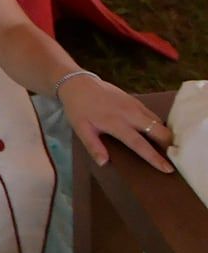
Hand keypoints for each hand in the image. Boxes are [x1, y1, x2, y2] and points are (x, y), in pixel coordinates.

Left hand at [59, 74, 174, 172]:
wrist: (78, 83)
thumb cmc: (78, 108)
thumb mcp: (81, 129)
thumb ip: (93, 146)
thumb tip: (104, 163)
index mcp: (116, 123)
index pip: (140, 144)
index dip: (155, 157)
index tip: (168, 169)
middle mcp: (130, 114)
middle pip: (158, 131)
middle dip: (169, 145)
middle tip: (174, 158)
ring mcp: (134, 105)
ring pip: (159, 122)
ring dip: (165, 134)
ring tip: (168, 148)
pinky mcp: (136, 100)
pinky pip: (153, 114)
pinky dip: (159, 125)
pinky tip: (157, 133)